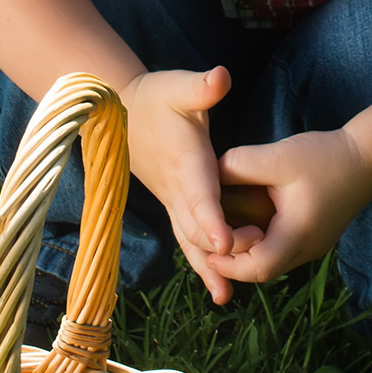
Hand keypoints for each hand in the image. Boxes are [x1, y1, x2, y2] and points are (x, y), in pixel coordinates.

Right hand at [118, 66, 236, 300]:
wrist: (122, 112)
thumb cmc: (156, 97)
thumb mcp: (179, 86)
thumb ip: (201, 87)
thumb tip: (221, 77)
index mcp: (184, 163)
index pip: (199, 196)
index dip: (213, 220)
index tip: (228, 243)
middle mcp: (176, 189)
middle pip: (197, 228)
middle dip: (221, 250)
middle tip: (250, 265)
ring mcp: (172, 201)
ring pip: (189, 240)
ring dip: (207, 266)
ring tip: (226, 295)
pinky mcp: (174, 206)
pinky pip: (187, 239)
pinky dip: (201, 262)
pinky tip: (218, 285)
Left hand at [202, 131, 371, 285]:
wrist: (369, 158)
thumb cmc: (326, 157)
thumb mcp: (278, 156)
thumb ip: (239, 165)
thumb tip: (207, 175)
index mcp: (298, 235)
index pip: (257, 267)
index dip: (227, 263)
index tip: (205, 247)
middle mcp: (307, 249)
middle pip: (263, 271)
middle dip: (232, 261)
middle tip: (206, 243)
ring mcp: (313, 246)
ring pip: (272, 263)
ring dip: (246, 253)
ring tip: (220, 233)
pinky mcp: (314, 237)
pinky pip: (282, 250)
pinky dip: (260, 243)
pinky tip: (245, 222)